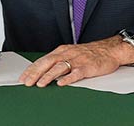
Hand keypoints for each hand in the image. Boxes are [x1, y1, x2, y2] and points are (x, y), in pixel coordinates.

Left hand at [19, 35, 133, 86]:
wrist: (110, 50)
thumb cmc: (90, 53)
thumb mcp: (71, 53)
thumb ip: (58, 61)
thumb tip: (42, 71)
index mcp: (63, 51)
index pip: (43, 60)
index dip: (32, 69)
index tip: (23, 77)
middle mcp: (69, 54)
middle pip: (49, 63)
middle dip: (36, 73)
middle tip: (27, 82)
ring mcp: (78, 60)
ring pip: (60, 67)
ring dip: (49, 76)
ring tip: (41, 84)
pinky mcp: (88, 67)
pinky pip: (77, 73)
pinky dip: (69, 78)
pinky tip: (62, 83)